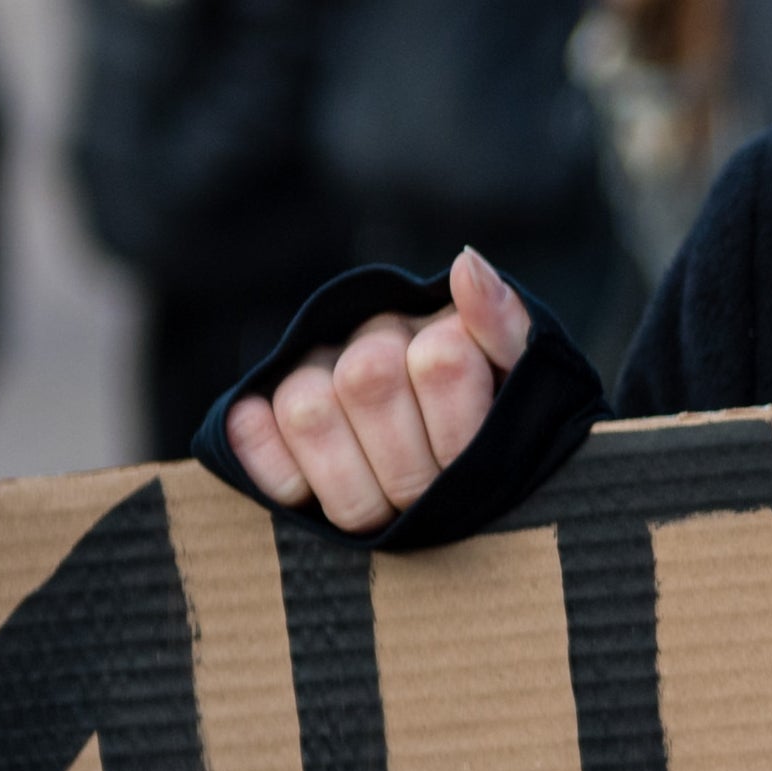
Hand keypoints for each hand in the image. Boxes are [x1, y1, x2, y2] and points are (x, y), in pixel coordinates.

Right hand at [222, 250, 532, 533]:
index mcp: (437, 330)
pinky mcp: (259, 414)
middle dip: (410, 466)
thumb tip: (465, 264)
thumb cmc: (496, 442)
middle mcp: (367, 342)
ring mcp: (309, 376)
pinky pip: (246, 429)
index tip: (476, 464)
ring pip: (308, 410)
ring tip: (385, 507)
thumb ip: (507, 330)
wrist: (466, 489)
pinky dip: (280, 472)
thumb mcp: (524, 389)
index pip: (442, 359)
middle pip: (369, 380)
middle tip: (429, 496)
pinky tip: (315, 494)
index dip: (459, 432)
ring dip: (351, 483)